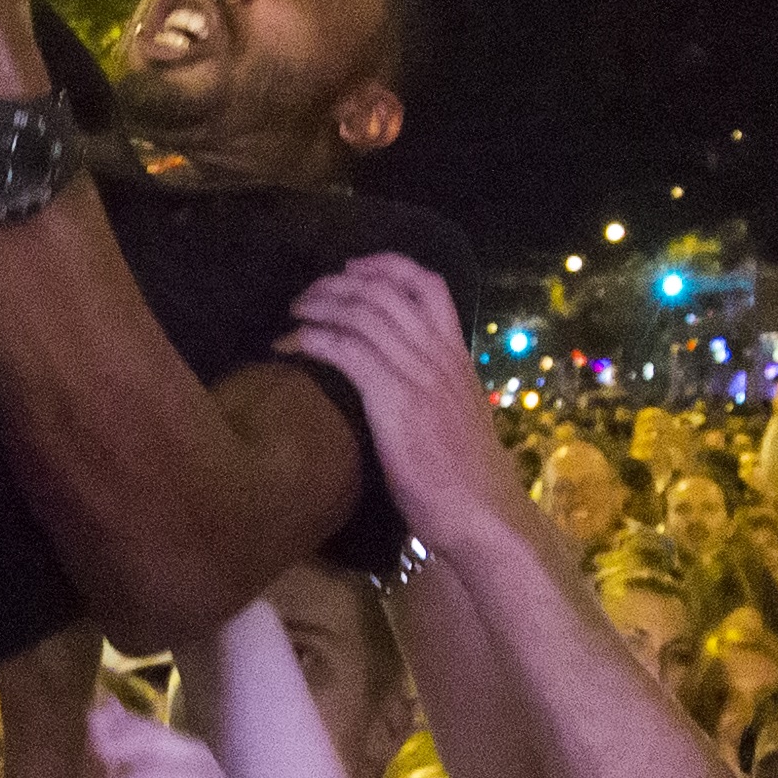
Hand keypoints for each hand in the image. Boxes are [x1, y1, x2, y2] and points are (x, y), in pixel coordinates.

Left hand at [281, 254, 524, 553]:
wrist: (482, 513)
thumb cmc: (469, 479)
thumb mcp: (458, 417)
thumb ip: (435, 391)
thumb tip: (404, 386)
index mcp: (458, 355)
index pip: (430, 285)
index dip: (387, 265)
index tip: (353, 268)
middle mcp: (439, 354)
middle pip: (386, 290)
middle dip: (339, 282)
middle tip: (308, 294)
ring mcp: (417, 373)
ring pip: (363, 313)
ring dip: (321, 305)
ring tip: (294, 313)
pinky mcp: (393, 398)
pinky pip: (347, 349)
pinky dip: (315, 338)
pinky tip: (295, 344)